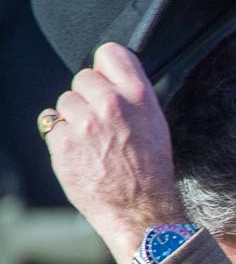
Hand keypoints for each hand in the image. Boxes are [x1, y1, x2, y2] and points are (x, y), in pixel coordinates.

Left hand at [39, 42, 184, 263]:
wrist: (140, 210)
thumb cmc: (150, 171)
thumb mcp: (156, 125)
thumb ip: (132, 96)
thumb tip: (107, 78)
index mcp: (139, 96)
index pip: (109, 53)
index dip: (105, 66)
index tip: (105, 79)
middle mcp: (111, 104)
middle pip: (83, 78)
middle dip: (88, 97)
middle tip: (102, 124)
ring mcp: (84, 123)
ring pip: (65, 102)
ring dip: (73, 118)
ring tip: (93, 143)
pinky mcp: (62, 141)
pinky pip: (51, 125)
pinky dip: (61, 138)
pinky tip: (81, 154)